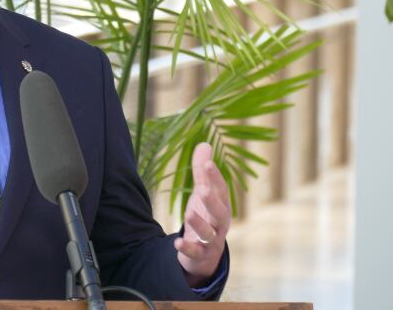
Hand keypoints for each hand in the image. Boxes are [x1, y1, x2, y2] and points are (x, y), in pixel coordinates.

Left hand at [174, 142, 230, 286]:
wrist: (205, 254)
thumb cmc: (206, 217)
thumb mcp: (203, 194)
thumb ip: (202, 172)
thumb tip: (204, 144)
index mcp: (222, 206)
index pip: (222, 191)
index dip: (215, 177)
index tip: (207, 163)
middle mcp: (220, 223)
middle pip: (220, 213)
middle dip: (212, 201)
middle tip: (202, 189)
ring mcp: (212, 241)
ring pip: (209, 233)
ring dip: (200, 224)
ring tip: (189, 213)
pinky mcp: (200, 255)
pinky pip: (196, 252)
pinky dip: (188, 248)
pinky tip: (177, 242)